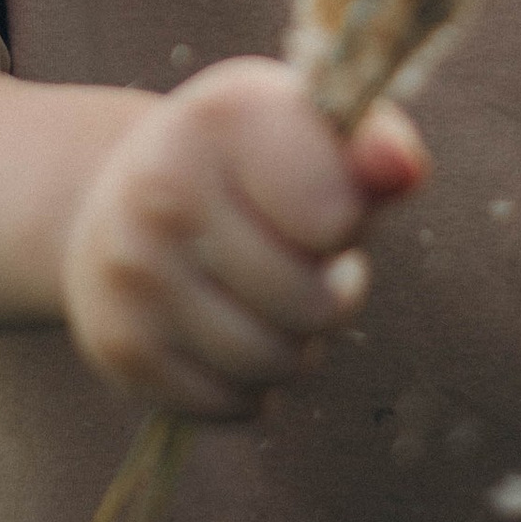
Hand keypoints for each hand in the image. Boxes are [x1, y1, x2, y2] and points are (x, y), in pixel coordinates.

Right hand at [59, 59, 426, 420]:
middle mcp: (162, 188)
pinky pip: (229, 403)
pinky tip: (229, 337)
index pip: (335, 215)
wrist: (117, 200)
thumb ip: (372, 150)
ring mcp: (133, 270)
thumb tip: (403, 169)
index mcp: (221, 118)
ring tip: (272, 308)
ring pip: (271, 362)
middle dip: (328, 298)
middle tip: (307, 270)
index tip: (326, 209)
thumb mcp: (309, 134)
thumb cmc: (249, 169)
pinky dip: (247, 387)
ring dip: (292, 349)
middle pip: (311, 304)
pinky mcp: (118, 343)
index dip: (348, 225)